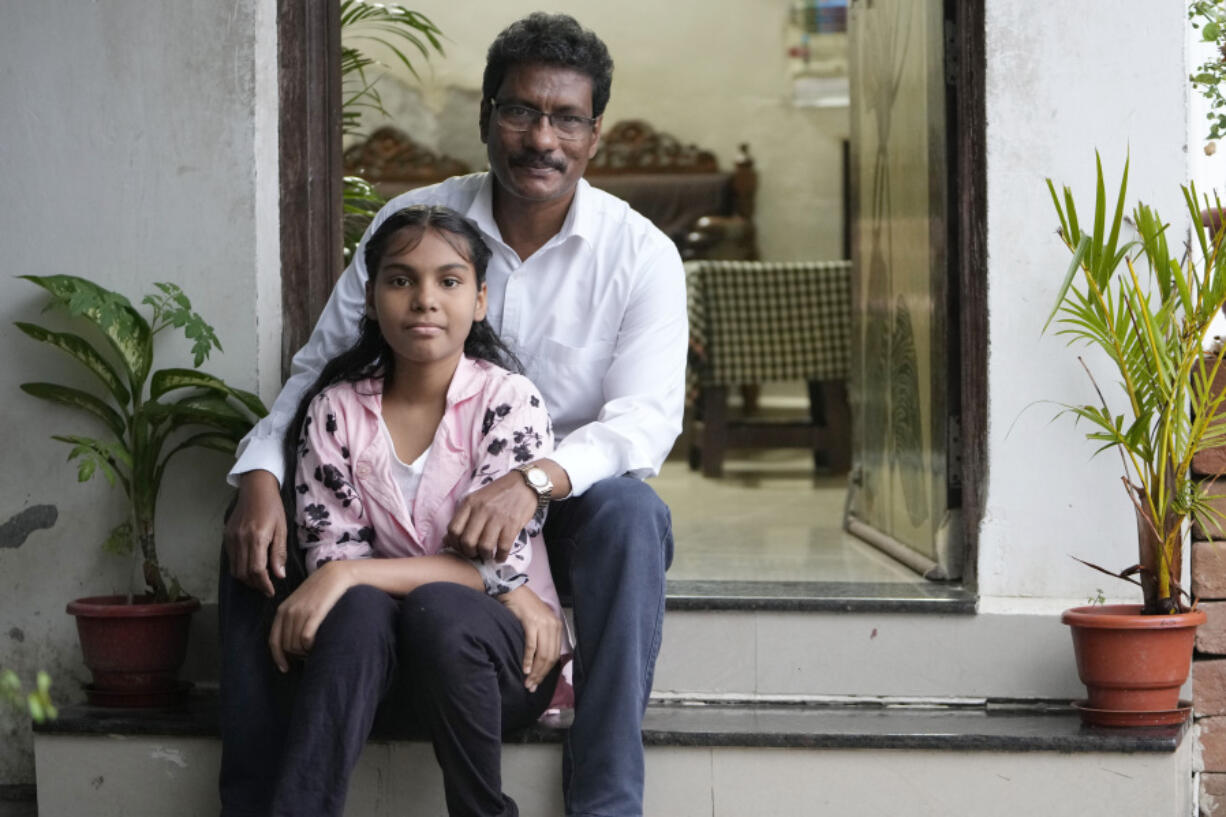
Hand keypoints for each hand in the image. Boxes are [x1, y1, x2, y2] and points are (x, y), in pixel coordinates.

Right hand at [223, 470, 286, 596]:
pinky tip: (250, 566)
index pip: (257, 570)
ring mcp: (230, 538)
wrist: (255, 489)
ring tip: (259, 580)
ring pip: (235, 569)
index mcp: (256, 538)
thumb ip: (279, 553)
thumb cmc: (273, 508)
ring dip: (246, 578)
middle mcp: (240, 540)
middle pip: (243, 573)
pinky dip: (240, 568)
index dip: (264, 584)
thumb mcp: (282, 529)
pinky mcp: (226, 537)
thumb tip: (279, 575)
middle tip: (266, 587)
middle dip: (255, 584)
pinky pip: (231, 559)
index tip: (271, 591)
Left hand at [267, 561, 354, 672]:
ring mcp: (300, 612)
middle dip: (296, 656)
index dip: (278, 658)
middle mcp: (288, 612)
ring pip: (296, 645)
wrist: (337, 575)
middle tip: (309, 656)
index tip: (285, 669)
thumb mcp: (301, 602)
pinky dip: (311, 646)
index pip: (274, 641)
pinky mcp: (314, 613)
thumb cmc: (322, 591)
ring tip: (315, 650)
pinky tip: (318, 644)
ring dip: (305, 653)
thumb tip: (291, 642)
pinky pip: (306, 639)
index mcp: (282, 610)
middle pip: (286, 646)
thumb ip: (293, 617)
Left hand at [445, 471, 537, 560]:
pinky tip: (500, 556)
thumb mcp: (477, 498)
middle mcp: (481, 509)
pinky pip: (503, 547)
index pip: (453, 529)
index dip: (454, 543)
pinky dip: (501, 556)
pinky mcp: (512, 523)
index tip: (460, 547)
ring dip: (485, 556)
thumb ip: (463, 517)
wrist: (524, 484)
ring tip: (488, 555)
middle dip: (469, 553)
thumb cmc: (498, 493)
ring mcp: (497, 517)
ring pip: (484, 547)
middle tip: (474, 553)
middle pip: (467, 541)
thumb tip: (447, 539)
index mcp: (470, 503)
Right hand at [499, 585, 560, 692]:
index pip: (555, 655)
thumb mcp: (537, 623)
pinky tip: (525, 669)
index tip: (537, 683)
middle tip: (531, 687)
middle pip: (550, 657)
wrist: (513, 591)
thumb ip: (541, 639)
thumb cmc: (523, 608)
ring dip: (535, 671)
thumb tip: (538, 663)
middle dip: (541, 675)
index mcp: (556, 627)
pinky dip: (529, 659)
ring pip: (542, 654)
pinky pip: (532, 645)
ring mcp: (543, 623)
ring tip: (528, 682)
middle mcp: (553, 625)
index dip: (546, 672)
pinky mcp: (531, 622)